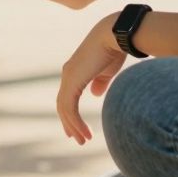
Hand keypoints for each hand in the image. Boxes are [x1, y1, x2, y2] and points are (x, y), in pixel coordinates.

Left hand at [56, 12, 127, 144]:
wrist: (115, 35)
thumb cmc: (114, 49)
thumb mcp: (106, 71)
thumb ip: (99, 82)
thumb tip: (95, 94)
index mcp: (75, 71)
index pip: (67, 97)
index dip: (70, 113)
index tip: (75, 128)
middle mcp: (68, 74)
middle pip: (62, 104)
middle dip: (69, 123)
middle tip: (76, 139)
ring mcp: (68, 77)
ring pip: (64, 108)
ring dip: (73, 126)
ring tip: (83, 140)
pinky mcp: (72, 81)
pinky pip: (69, 107)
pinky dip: (76, 122)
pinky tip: (85, 132)